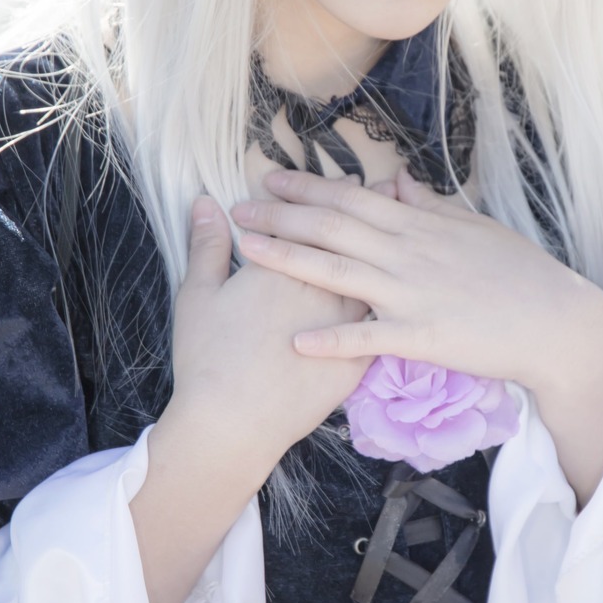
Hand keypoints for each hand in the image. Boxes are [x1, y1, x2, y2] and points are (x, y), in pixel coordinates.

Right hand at [131, 194, 374, 602]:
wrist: (234, 422)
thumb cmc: (208, 357)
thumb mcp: (197, 295)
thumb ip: (205, 246)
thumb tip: (203, 203)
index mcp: (284, 264)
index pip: (315, 217)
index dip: (329, 196)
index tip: (341, 180)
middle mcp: (323, 286)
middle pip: (354, 239)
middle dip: (368, 214)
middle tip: (380, 190)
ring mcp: (345, 324)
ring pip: (378, 276)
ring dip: (389, 252)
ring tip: (398, 234)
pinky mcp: (358, 360)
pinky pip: (385, 325)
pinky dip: (396, 304)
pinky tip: (405, 296)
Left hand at [230, 168, 602, 405]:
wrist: (554, 321)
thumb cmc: (520, 274)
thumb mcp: (475, 228)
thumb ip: (432, 207)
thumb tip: (400, 182)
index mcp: (420, 225)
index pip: (352, 199)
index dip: (306, 188)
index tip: (269, 179)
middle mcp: (409, 253)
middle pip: (333, 227)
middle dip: (281, 214)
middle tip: (237, 206)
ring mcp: (413, 294)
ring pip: (338, 273)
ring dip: (288, 259)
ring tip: (246, 249)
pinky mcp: (423, 336)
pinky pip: (369, 337)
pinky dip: (332, 339)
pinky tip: (296, 341)